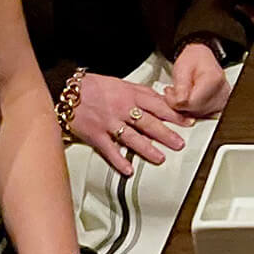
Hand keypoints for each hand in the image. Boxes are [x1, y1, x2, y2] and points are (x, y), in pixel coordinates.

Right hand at [69, 73, 192, 175]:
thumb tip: (160, 99)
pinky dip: (119, 160)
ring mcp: (108, 122)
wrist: (66, 89)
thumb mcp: (121, 83)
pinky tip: (129, 170)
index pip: (157, 105)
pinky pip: (109, 149)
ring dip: (147, 149)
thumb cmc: (94, 86)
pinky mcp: (95, 134)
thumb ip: (140, 93)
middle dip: (166, 134)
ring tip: (160, 159)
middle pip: (148, 122)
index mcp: (130, 95)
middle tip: (180, 144)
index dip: (174, 114)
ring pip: (132, 137)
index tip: (187, 122)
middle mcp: (122, 108)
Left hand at [168, 41, 229, 117]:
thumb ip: (180, 85)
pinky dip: (191, 108)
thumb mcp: (182, 67)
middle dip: (179, 104)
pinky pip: (201, 114)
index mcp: (214, 81)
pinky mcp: (219, 106)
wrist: (201, 57)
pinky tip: (189, 98)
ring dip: (185, 107)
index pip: (191, 103)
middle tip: (174, 90)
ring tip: (182, 92)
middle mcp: (222, 93)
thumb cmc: (192, 60)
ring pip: (197, 114)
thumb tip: (180, 102)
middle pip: (194, 110)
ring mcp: (222, 101)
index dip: (176, 101)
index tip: (170, 91)